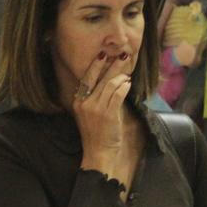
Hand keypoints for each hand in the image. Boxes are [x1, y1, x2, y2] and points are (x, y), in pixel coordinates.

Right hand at [73, 51, 131, 177]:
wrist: (98, 152)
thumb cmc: (96, 133)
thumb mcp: (90, 113)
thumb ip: (96, 98)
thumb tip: (109, 80)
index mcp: (78, 101)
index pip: (86, 78)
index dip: (96, 65)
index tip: (103, 55)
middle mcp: (85, 102)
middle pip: (100, 78)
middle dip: (113, 65)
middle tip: (123, 56)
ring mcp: (96, 108)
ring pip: (110, 85)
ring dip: (121, 77)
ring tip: (127, 74)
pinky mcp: (108, 114)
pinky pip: (118, 94)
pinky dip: (124, 87)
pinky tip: (128, 84)